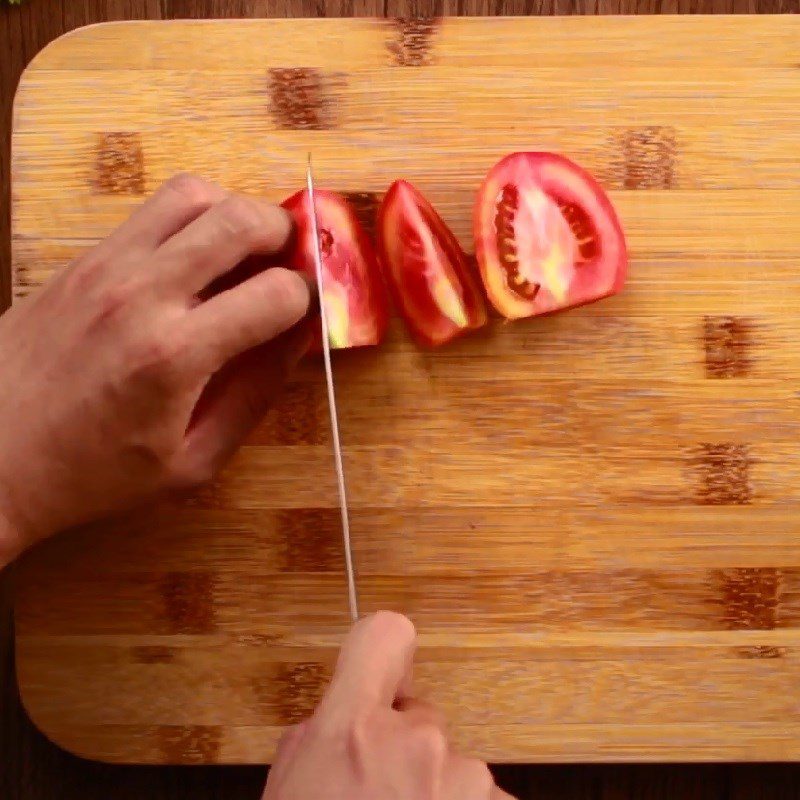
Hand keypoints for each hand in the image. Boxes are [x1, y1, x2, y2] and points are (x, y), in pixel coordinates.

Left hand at [0, 174, 310, 564]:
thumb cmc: (93, 474)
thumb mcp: (192, 463)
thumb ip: (255, 397)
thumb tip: (299, 343)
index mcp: (176, 355)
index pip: (277, 294)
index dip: (308, 301)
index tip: (305, 314)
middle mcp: (143, 294)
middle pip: (240, 219)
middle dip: (285, 236)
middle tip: (290, 264)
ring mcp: (107, 267)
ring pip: (194, 194)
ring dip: (235, 213)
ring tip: (243, 252)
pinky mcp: (84, 259)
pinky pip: (152, 210)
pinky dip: (191, 218)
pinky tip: (194, 260)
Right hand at [263, 612, 514, 799]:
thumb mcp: (289, 787)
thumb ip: (319, 736)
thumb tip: (342, 717)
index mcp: (352, 731)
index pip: (384, 635)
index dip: (381, 649)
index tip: (386, 667)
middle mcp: (416, 745)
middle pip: (419, 716)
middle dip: (402, 749)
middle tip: (375, 795)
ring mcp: (463, 780)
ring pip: (449, 763)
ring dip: (432, 789)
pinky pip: (479, 797)